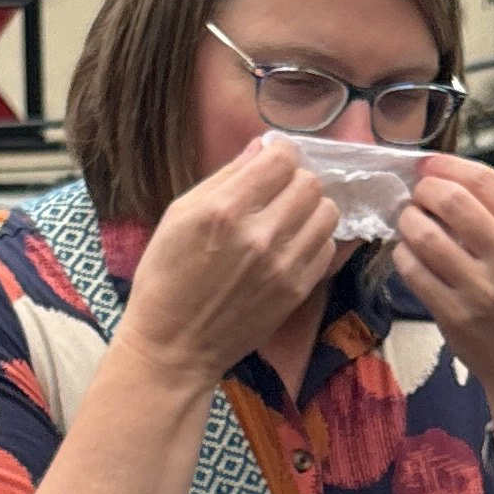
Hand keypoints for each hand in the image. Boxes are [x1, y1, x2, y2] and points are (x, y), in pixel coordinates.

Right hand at [116, 139, 342, 387]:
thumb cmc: (165, 277)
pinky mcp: (297, 291)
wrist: (175, 345)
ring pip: (327, 212)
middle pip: (310, 183)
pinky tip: (291, 246)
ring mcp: (284, 265)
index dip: (280, 155)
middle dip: (295, 181)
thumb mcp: (178, 216)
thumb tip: (262, 148)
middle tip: (278, 194)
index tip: (271, 164)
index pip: (282, 160)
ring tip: (288, 220)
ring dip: (310, 209)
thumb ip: (224, 178)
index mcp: (224, 210)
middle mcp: (260, 234)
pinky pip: (327, 247)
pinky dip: (314, 240)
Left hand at [391, 157, 493, 440]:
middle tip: (417, 196)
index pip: (484, 180)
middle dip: (423, 190)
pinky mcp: (454, 316)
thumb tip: (450, 181)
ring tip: (411, 223)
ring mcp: (482, 289)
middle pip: (450, 200)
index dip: (447, 165)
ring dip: (408, 221)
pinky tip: (411, 255)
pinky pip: (412, 270)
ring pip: (424, 234)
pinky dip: (404, 255)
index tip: (430, 166)